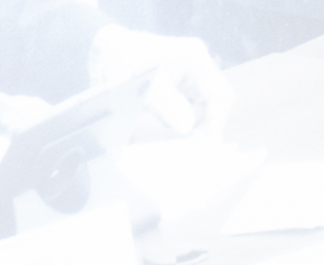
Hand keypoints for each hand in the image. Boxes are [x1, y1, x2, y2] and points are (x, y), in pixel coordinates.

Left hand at [91, 25, 227, 135]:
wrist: (103, 54)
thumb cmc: (123, 58)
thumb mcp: (146, 82)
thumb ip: (167, 104)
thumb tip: (187, 127)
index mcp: (196, 61)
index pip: (220, 95)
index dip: (216, 121)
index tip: (206, 145)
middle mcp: (194, 74)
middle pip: (209, 109)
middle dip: (198, 129)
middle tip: (183, 151)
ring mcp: (183, 86)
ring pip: (193, 117)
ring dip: (182, 132)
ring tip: (169, 146)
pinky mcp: (170, 97)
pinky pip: (177, 118)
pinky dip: (170, 130)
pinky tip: (160, 140)